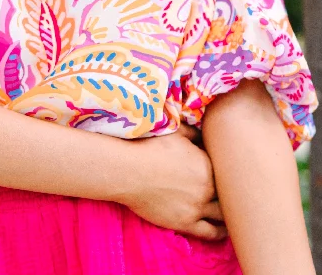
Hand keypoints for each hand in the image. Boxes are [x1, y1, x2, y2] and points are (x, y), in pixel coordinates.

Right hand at [119, 123, 226, 240]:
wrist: (128, 171)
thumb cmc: (150, 147)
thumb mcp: (176, 132)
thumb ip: (194, 133)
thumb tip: (204, 132)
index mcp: (207, 165)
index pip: (226, 171)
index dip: (228, 171)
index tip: (228, 171)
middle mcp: (207, 188)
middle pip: (228, 194)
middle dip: (231, 192)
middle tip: (234, 192)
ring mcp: (197, 208)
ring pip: (223, 215)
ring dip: (227, 212)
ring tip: (233, 212)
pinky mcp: (185, 223)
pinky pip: (210, 232)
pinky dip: (220, 232)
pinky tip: (224, 230)